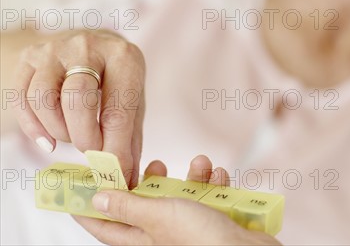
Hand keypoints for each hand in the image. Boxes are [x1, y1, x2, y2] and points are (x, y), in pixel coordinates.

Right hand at [9, 30, 144, 186]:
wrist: (89, 46)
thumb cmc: (115, 79)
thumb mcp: (133, 100)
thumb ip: (129, 139)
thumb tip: (126, 182)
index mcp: (123, 57)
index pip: (118, 109)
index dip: (114, 147)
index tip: (112, 172)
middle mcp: (88, 47)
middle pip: (77, 101)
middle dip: (84, 138)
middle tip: (91, 151)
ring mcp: (54, 50)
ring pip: (44, 100)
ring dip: (59, 131)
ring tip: (73, 137)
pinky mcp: (29, 58)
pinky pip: (21, 98)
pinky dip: (34, 127)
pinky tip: (49, 139)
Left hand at [74, 155, 280, 244]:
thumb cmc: (202, 239)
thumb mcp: (158, 215)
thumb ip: (128, 206)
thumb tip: (97, 200)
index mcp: (142, 238)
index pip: (105, 226)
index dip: (89, 209)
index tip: (78, 190)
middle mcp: (163, 234)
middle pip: (146, 204)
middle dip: (151, 181)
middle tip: (153, 164)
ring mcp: (189, 227)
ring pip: (181, 195)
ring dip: (192, 176)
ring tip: (200, 165)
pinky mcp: (213, 220)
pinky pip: (208, 196)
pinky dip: (214, 183)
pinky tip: (219, 176)